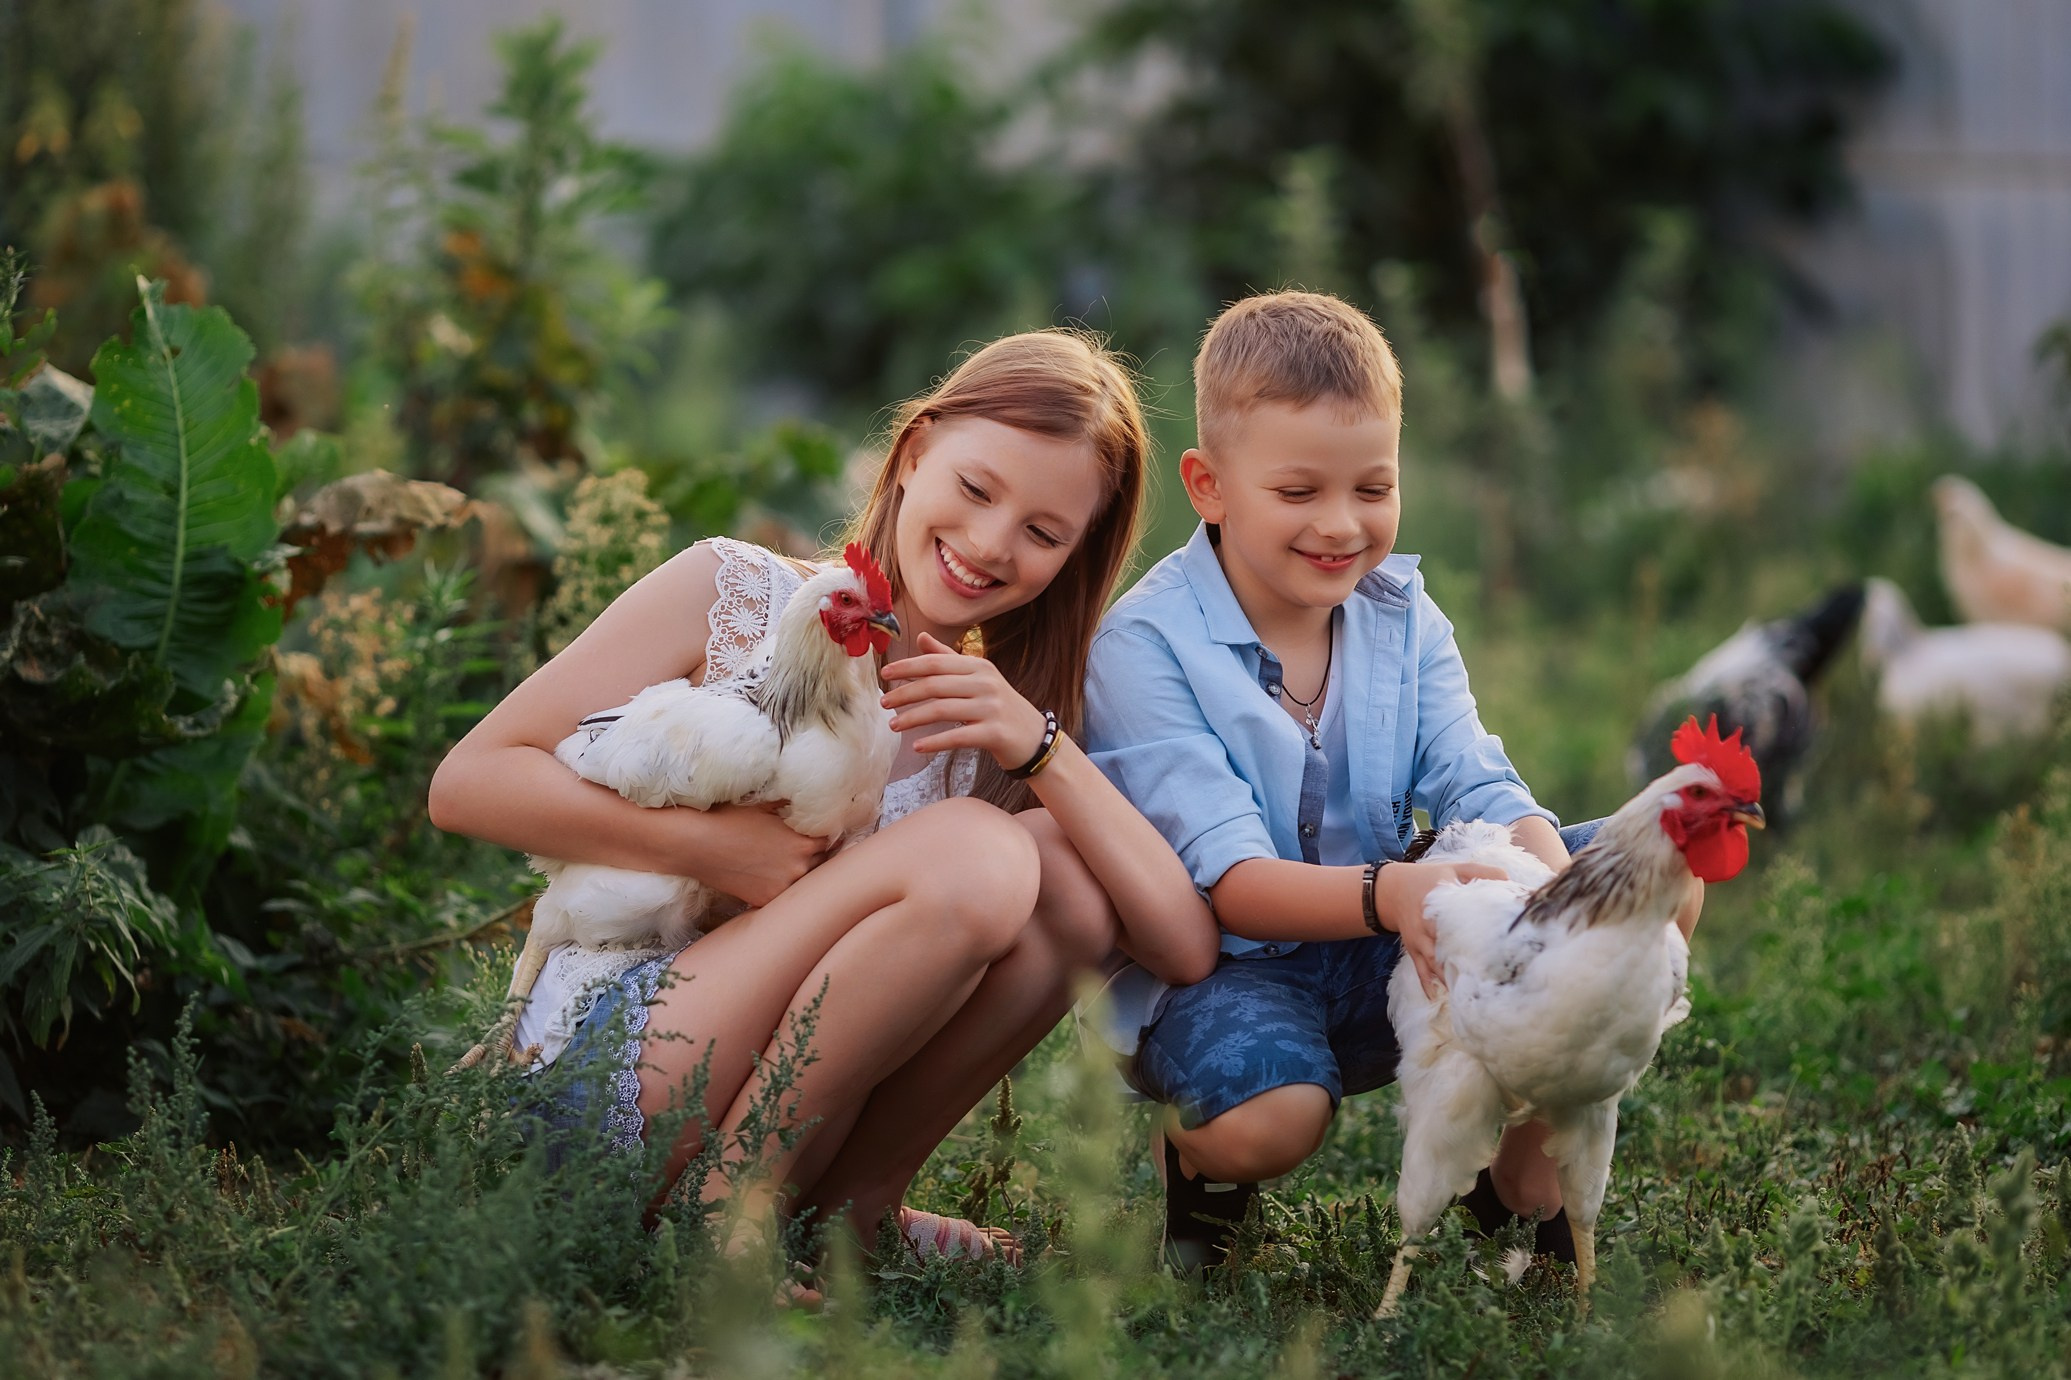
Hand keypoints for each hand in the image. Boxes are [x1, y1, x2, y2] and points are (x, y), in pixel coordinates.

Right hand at [677, 801, 831, 908]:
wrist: (697, 844)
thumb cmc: (730, 820)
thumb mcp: (766, 806)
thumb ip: (790, 806)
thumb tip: (805, 798)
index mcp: (805, 844)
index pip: (831, 842)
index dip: (825, 836)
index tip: (819, 833)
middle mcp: (799, 869)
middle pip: (822, 864)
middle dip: (815, 855)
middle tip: (802, 847)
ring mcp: (783, 888)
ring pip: (804, 882)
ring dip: (800, 873)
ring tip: (785, 862)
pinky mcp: (765, 901)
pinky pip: (783, 896)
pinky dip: (780, 886)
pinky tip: (771, 876)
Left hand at [880, 631, 1049, 768]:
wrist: (1034, 738)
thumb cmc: (999, 707)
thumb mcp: (978, 678)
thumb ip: (949, 659)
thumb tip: (922, 637)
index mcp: (979, 666)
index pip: (935, 663)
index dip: (907, 667)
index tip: (885, 675)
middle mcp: (986, 683)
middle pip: (935, 685)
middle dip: (904, 694)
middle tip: (883, 703)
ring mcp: (991, 708)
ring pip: (942, 710)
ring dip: (913, 718)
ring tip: (893, 726)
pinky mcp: (995, 733)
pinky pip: (957, 737)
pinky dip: (934, 742)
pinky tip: (917, 747)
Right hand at [1376, 860, 1510, 996]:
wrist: (1390, 889)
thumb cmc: (1427, 879)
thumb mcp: (1454, 868)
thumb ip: (1482, 872)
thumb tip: (1510, 880)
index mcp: (1439, 903)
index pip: (1459, 920)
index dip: (1476, 934)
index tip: (1495, 949)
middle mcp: (1427, 924)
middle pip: (1447, 948)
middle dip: (1465, 964)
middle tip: (1488, 979)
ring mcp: (1419, 940)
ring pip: (1434, 963)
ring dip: (1449, 978)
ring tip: (1467, 993)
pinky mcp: (1413, 950)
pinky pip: (1420, 970)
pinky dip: (1428, 985)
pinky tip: (1438, 997)